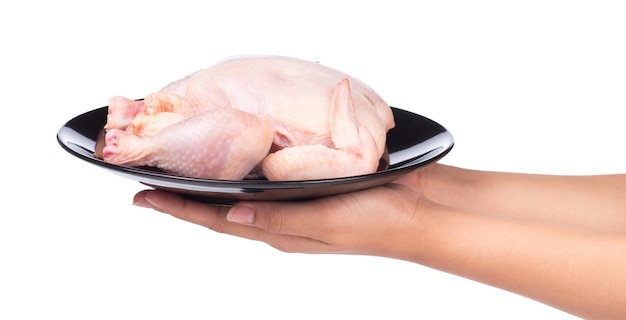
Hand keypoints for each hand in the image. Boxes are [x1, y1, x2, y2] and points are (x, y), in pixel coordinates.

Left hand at [134, 182, 431, 257]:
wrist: (419, 212)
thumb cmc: (377, 223)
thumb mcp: (326, 223)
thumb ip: (280, 220)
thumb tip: (232, 215)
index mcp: (281, 233)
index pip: (218, 221)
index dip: (180, 211)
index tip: (145, 199)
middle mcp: (283, 220)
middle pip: (223, 210)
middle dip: (188, 199)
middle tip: (155, 183)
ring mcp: (297, 205)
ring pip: (243, 195)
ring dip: (213, 187)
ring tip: (187, 174)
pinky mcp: (314, 187)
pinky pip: (269, 182)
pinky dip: (246, 173)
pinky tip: (240, 162)